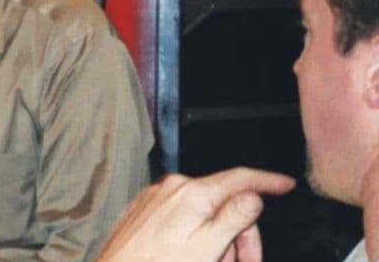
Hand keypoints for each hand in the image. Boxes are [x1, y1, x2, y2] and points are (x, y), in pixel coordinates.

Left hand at [98, 168, 294, 261]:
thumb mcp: (207, 245)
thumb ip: (233, 217)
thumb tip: (255, 195)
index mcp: (193, 191)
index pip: (240, 177)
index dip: (268, 181)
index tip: (286, 184)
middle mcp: (173, 186)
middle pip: (224, 203)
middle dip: (239, 235)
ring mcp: (157, 196)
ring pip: (204, 213)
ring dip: (217, 240)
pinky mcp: (145, 208)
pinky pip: (182, 216)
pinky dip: (195, 235)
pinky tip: (193, 256)